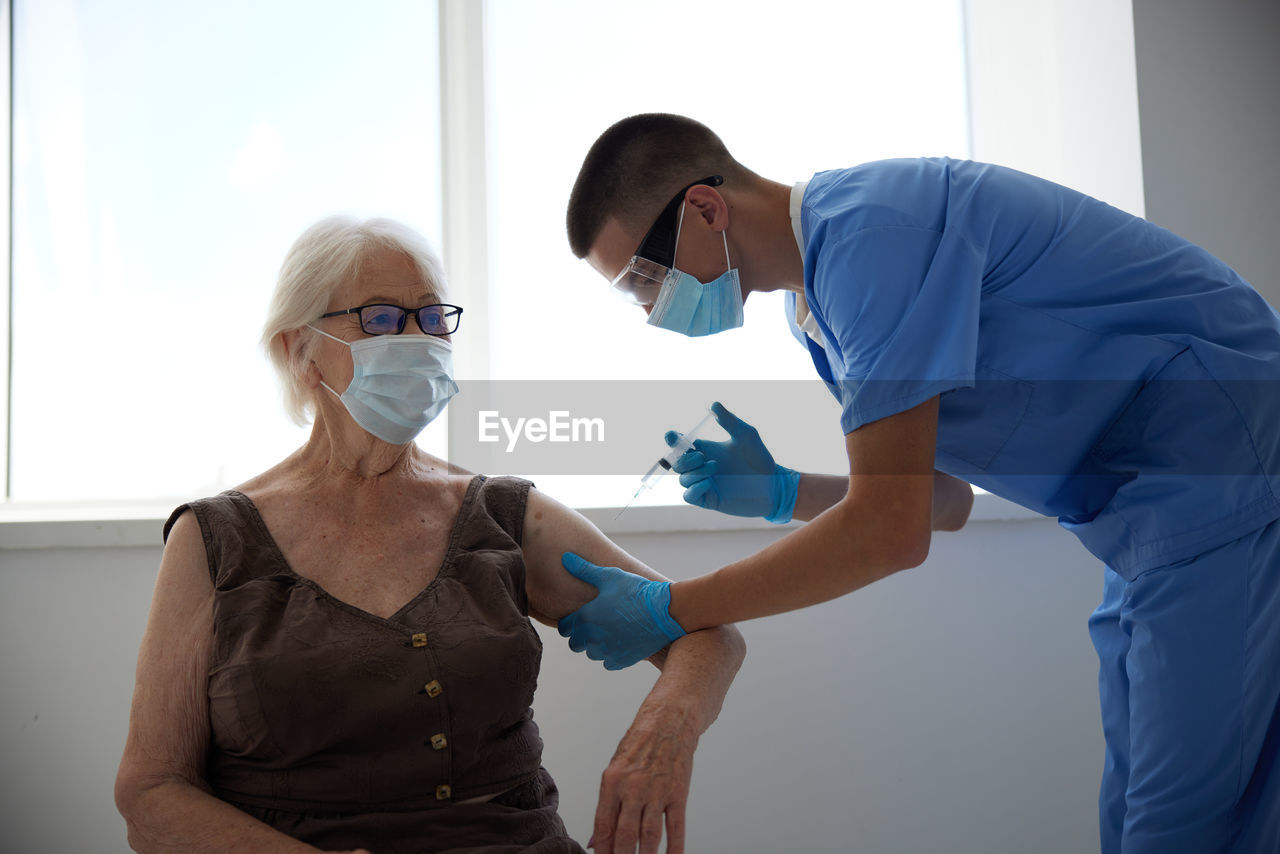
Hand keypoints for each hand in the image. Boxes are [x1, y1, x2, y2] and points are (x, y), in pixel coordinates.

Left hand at [557, 553, 685, 669]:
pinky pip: (607, 662)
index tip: (579, 617)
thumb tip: (565, 557)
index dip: (569, 622)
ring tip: (609, 631)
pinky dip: (611, 654)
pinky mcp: (621, 661)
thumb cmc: (636, 591)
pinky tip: (620, 641)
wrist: (665, 612)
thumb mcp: (609, 576)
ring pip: (591, 654)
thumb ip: (584, 569)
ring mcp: (607, 651)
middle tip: (594, 624)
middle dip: (580, 635)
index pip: (564, 628)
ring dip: (595, 645)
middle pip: (574, 644)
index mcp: (585, 618)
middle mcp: (593, 638)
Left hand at [590, 707, 696, 853]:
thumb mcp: (614, 771)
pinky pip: (676, 826)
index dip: (602, 849)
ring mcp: (657, 791)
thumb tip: (596, 841)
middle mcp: (633, 788)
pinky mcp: (678, 793)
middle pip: (625, 834)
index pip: (604, 825)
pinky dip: (675, 847)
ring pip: (649, 835)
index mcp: (612, 782)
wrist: (669, 721)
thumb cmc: (639, 745)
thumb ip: (606, 808)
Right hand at [668, 401, 799, 522]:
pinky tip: (709, 483)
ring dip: (694, 472)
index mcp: (706, 450)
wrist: (773, 484)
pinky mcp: (709, 499)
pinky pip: (689, 496)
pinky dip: (695, 488)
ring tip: (714, 467)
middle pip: (677, 463)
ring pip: (683, 479)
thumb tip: (714, 404)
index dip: (673, 440)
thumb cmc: (761, 459)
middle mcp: (702, 467)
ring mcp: (704, 484)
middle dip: (684, 458)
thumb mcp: (746, 435)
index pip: (681, 445)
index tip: (673, 436)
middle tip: (702, 456)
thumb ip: (729, 421)